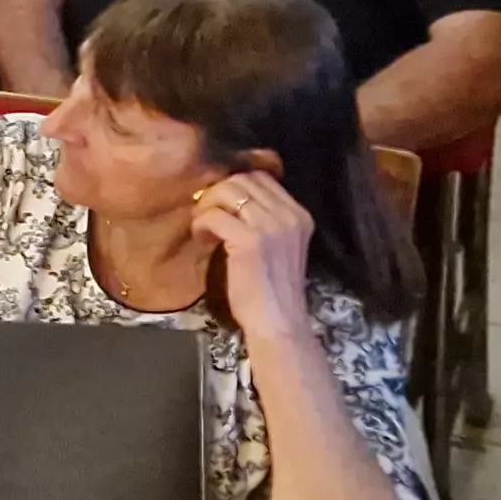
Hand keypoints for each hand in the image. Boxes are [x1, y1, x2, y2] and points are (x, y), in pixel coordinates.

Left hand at [192, 168, 319, 344]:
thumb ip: (263, 219)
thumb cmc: (271, 288)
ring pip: (227, 191)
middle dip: (217, 193)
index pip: (261, 177)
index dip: (234, 186)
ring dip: (207, 206)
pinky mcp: (251, 241)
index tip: (221, 206)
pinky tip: (202, 240)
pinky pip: (214, 215)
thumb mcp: (276, 245)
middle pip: (242, 179)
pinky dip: (201, 224)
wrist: (278, 322)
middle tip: (207, 216)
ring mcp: (272, 226)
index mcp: (299, 214)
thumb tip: (228, 196)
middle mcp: (290, 215)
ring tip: (204, 228)